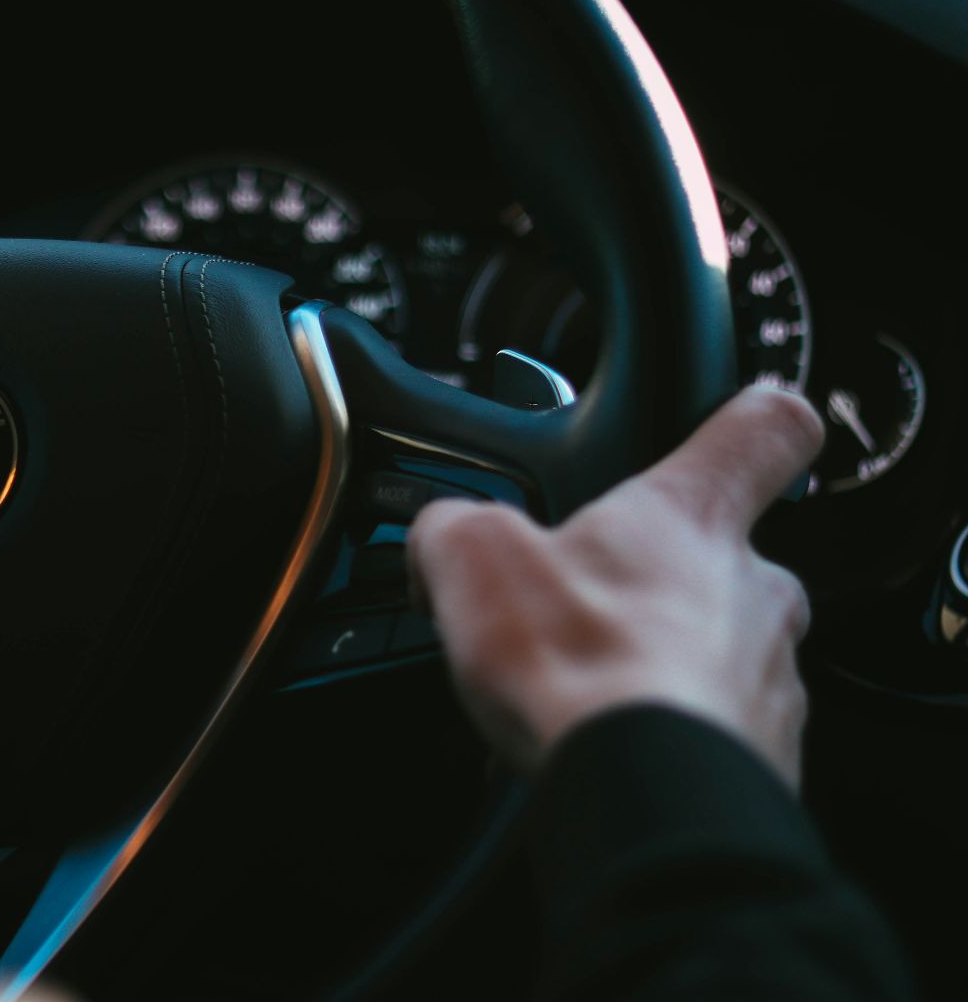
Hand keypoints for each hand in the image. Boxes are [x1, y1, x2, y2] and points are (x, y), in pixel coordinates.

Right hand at [406, 386, 824, 786]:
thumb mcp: (473, 557)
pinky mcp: (770, 755)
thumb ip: (455, 523)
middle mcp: (757, 587)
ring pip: (723, 651)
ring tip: (586, 697)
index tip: (733, 426)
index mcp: (694, 513)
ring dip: (664, 666)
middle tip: (587, 613)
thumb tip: (441, 533)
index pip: (769, 426)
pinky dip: (668, 737)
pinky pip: (717, 732)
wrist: (644, 796)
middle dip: (663, 583)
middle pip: (730, 558)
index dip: (752, 416)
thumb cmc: (581, 669)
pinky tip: (607, 750)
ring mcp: (772, 676)